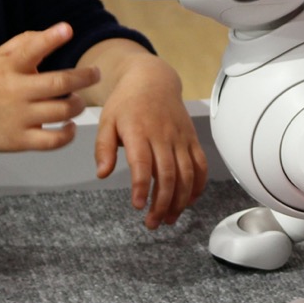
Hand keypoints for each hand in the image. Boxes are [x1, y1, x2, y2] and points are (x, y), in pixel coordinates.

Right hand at [0, 22, 99, 157]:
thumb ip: (23, 43)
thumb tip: (54, 32)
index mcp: (6, 68)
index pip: (29, 50)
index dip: (50, 39)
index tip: (66, 30)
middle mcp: (13, 92)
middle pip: (58, 83)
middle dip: (84, 76)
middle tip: (95, 73)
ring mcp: (18, 118)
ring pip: (62, 111)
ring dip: (79, 104)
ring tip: (78, 100)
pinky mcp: (20, 141)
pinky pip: (54, 140)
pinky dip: (68, 133)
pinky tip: (69, 125)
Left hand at [87, 45, 208, 228]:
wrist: (153, 80)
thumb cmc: (127, 102)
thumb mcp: (106, 120)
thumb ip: (103, 148)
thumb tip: (102, 173)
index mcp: (138, 130)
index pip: (142, 162)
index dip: (141, 186)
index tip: (138, 205)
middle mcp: (162, 135)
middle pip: (167, 174)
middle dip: (161, 203)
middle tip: (152, 223)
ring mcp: (180, 138)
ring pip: (187, 174)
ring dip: (180, 200)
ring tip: (169, 218)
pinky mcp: (192, 139)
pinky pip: (201, 165)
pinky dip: (198, 186)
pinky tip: (189, 201)